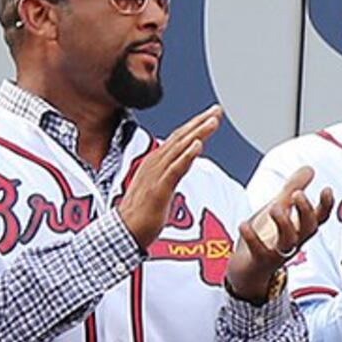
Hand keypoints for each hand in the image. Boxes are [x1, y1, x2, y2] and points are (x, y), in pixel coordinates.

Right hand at [115, 106, 224, 247]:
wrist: (124, 231)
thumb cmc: (141, 213)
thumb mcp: (160, 186)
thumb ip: (172, 172)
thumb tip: (183, 162)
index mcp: (156, 162)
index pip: (179, 138)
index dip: (195, 125)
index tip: (211, 115)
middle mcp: (155, 164)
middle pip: (181, 138)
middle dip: (200, 122)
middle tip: (217, 110)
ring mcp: (156, 175)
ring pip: (180, 149)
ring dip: (197, 133)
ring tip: (212, 121)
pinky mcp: (158, 189)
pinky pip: (175, 170)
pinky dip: (187, 156)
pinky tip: (198, 146)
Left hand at [228, 166, 325, 301]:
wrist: (247, 270)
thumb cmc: (266, 237)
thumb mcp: (279, 208)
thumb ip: (293, 188)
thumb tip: (310, 168)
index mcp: (300, 228)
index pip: (319, 217)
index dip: (325, 205)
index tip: (326, 189)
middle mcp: (294, 240)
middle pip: (308, 229)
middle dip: (305, 211)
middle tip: (297, 194)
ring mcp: (279, 252)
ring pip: (289, 241)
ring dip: (284, 223)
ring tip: (274, 207)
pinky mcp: (261, 261)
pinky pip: (260, 251)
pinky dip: (252, 238)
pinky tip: (244, 224)